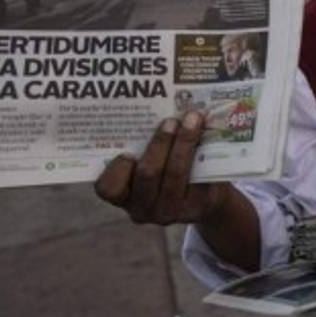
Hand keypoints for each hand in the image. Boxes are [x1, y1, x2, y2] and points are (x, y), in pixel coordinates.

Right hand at [94, 112, 227, 225]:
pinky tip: (207, 133)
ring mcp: (173, 210)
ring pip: (176, 173)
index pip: (108, 188)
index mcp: (123, 196)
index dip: (117, 168)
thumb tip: (153, 105)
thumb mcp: (146, 164)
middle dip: (159, 144)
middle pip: (148, 174)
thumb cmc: (165, 171)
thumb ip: (140, 146)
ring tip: (192, 120)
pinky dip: (203, 151)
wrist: (203, 197)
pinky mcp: (199, 205)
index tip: (127, 151)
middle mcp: (144, 209)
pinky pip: (200, 176)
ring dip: (184, 142)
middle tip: (170, 121)